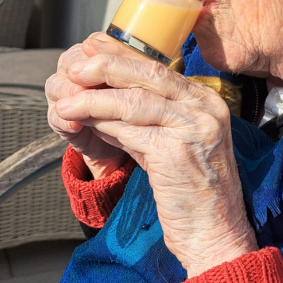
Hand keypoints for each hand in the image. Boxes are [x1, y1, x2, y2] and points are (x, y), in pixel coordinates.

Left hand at [53, 33, 257, 275]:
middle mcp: (205, 108)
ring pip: (135, 101)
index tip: (92, 50)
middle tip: (74, 67)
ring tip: (66, 101)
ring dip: (94, 100)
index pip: (159, 67)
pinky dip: (103, 124)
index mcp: (206, 101)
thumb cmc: (192, 194)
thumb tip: (99, 99)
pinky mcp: (177, 152)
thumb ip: (142, 121)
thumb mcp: (169, 145)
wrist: (216, 233)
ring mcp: (194, 128)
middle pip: (148, 74)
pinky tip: (84, 124)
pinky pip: (131, 130)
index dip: (121, 55)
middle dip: (106, 67)